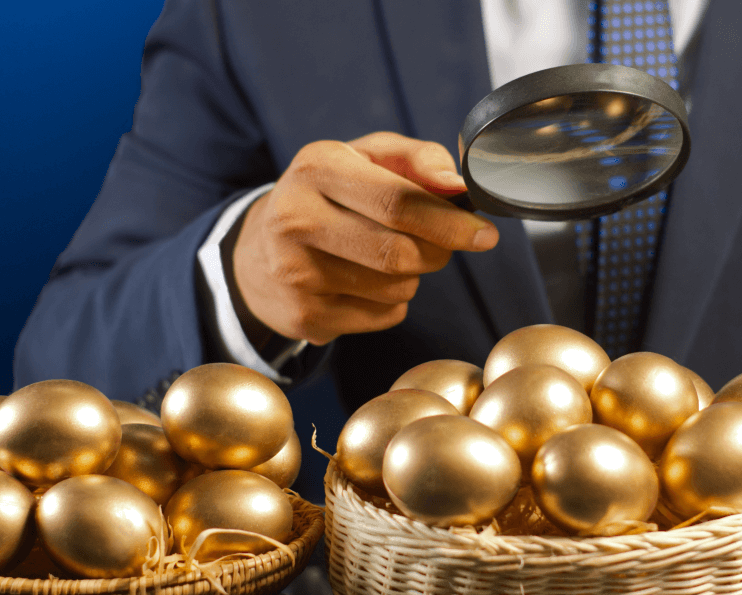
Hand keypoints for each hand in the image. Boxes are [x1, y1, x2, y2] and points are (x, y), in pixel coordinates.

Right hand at [232, 131, 498, 345]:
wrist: (257, 252)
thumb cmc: (329, 195)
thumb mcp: (365, 157)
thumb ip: (417, 159)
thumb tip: (456, 184)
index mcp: (317, 168)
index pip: (398, 202)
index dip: (450, 222)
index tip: (484, 234)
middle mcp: (296, 219)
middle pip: (400, 252)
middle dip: (438, 251)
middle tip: (443, 243)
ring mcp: (295, 273)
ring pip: (397, 287)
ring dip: (414, 275)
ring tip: (388, 256)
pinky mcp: (304, 316)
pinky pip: (383, 316)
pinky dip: (392, 302)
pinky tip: (364, 283)